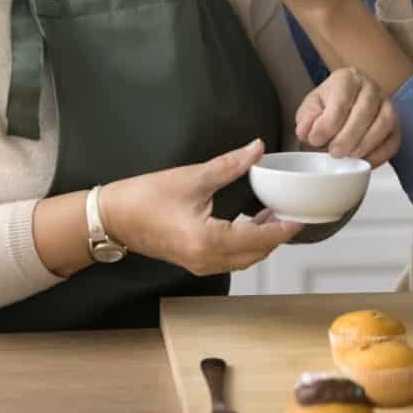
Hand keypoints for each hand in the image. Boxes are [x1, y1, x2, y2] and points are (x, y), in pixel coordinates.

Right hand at [101, 139, 301, 275]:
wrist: (111, 218)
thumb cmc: (144, 198)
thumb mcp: (192, 177)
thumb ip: (230, 165)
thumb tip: (257, 149)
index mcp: (209, 240)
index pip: (260, 238)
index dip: (284, 228)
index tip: (301, 215)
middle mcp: (207, 259)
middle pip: (256, 254)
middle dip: (276, 235)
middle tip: (290, 211)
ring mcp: (200, 264)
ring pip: (244, 259)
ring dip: (261, 240)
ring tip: (272, 213)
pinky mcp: (194, 261)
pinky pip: (230, 258)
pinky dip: (245, 244)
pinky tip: (248, 222)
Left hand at [295, 68, 398, 166]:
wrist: (348, 107)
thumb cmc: (329, 107)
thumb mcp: (311, 108)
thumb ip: (306, 118)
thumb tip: (307, 131)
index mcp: (347, 78)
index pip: (342, 99)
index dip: (328, 123)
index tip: (315, 139)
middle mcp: (370, 88)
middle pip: (365, 111)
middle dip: (348, 136)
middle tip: (334, 152)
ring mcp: (387, 105)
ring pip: (384, 123)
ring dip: (366, 144)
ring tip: (349, 157)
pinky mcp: (396, 126)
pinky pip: (393, 141)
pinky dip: (379, 155)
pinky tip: (363, 162)